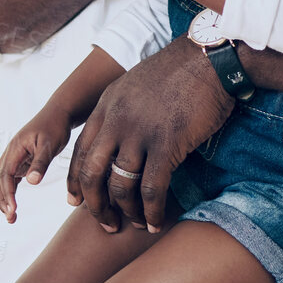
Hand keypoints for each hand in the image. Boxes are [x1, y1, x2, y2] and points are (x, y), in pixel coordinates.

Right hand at [0, 107, 73, 223]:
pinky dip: (9, 192)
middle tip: (11, 218)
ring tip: (11, 216)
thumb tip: (31, 183)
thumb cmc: (55, 127)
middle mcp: (10, 153)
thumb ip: (41, 163)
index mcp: (15, 149)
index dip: (7, 194)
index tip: (13, 211)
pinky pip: (9, 178)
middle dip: (1, 200)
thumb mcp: (50, 144)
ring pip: (0, 180)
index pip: (5, 176)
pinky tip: (15, 204)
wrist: (58, 113)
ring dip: (2, 198)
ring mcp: (14, 157)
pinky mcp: (20, 160)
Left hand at [66, 37, 233, 232]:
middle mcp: (115, 121)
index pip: (80, 152)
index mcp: (105, 106)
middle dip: (95, 204)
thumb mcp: (133, 87)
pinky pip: (152, 189)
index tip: (76, 202)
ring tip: (133, 225)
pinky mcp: (167, 144)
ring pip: (120, 185)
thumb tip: (115, 142)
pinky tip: (154, 223)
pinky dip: (151, 212)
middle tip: (105, 224)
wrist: (206, 58)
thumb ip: (119, 113)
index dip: (76, 181)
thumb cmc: (176, 74)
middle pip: (92, 173)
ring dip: (126, 211)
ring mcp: (139, 133)